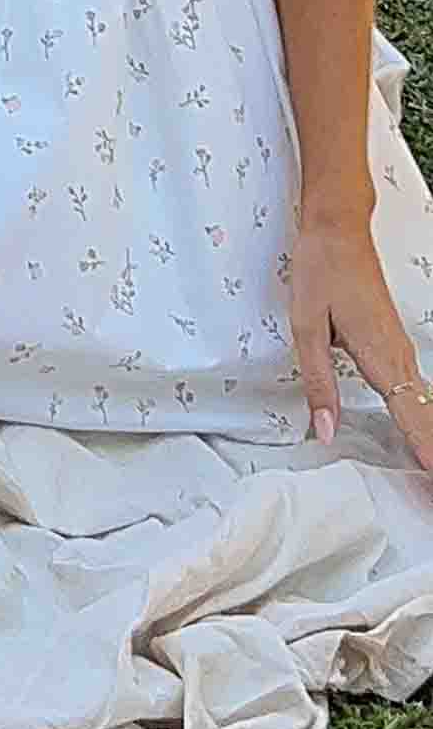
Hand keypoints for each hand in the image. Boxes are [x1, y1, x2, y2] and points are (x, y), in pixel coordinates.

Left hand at [288, 210, 432, 477]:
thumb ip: (319, 384)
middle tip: (431, 498)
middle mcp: (400, 357)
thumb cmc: (321, 272)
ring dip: (431, 444)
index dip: (429, 456)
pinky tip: (422, 441)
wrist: (337, 230)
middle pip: (428, 421)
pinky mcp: (395, 346)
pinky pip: (417, 393)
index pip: (414, 420)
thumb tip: (326, 432)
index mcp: (382, 357)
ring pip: (426, 409)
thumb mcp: (307, 328)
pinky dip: (424, 422)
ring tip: (429, 477)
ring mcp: (402, 351)